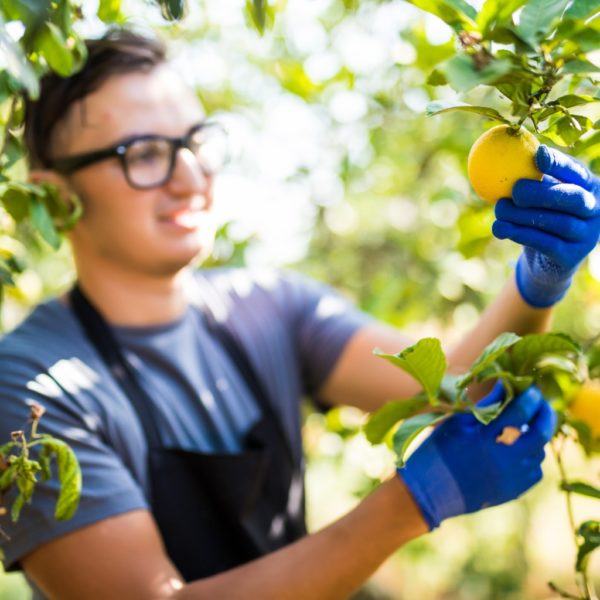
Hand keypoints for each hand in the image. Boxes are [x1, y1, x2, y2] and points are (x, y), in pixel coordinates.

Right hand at [397, 383, 555, 529]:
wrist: (429, 491)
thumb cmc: (437, 450)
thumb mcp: (457, 423)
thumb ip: (485, 407)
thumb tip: (507, 386)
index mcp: (484, 439)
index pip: (519, 412)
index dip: (529, 397)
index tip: (531, 388)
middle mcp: (502, 460)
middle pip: (539, 434)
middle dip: (546, 415)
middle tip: (542, 404)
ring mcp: (510, 479)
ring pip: (539, 453)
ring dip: (536, 436)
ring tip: (525, 426)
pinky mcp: (512, 492)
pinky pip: (534, 471)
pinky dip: (531, 457)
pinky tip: (519, 450)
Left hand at [493, 146, 599, 307]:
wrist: (544, 261)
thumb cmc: (538, 218)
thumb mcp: (536, 196)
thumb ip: (528, 178)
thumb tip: (500, 153)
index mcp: (588, 186)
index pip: (576, 171)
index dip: (559, 163)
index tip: (538, 155)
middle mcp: (594, 209)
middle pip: (572, 198)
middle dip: (541, 192)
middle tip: (515, 190)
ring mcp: (587, 235)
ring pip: (557, 222)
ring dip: (522, 216)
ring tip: (499, 210)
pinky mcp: (572, 257)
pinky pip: (546, 243)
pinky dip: (520, 234)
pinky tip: (500, 228)